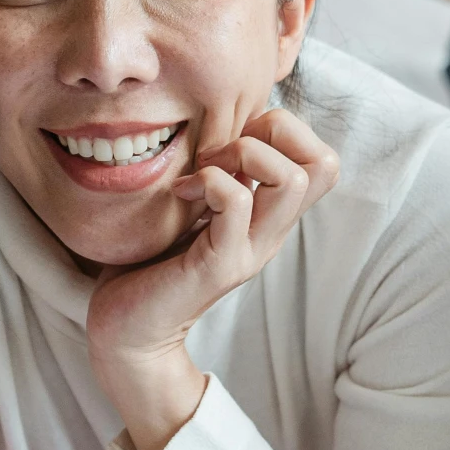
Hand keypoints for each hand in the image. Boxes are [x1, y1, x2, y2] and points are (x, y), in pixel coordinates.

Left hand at [85, 108, 339, 449]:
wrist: (125, 330)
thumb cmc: (149, 260)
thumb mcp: (192, 205)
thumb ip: (214, 173)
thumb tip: (217, 119)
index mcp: (270, 216)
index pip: (323, 160)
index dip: (285, 129)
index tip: (232, 137)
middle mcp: (272, 233)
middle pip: (324, 164)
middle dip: (275, 131)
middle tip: (223, 150)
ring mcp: (251, 251)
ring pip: (292, 179)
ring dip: (245, 154)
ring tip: (206, 169)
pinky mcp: (221, 265)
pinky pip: (236, 201)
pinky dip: (209, 181)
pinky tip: (181, 193)